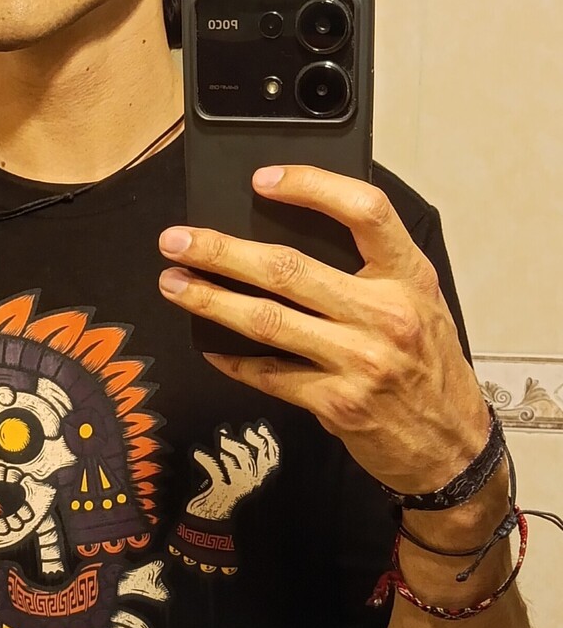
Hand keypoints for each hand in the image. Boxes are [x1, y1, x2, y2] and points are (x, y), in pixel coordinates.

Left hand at [158, 164, 488, 492]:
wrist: (453, 447)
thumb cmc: (431, 368)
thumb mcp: (420, 302)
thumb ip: (372, 271)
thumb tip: (292, 237)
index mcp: (409, 276)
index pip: (364, 211)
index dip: (312, 186)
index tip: (263, 180)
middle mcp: (385, 314)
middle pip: (289, 269)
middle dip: (221, 251)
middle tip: (178, 241)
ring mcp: (359, 361)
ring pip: (266, 320)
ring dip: (210, 300)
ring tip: (174, 283)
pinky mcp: (336, 403)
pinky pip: (269, 374)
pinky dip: (232, 359)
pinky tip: (209, 345)